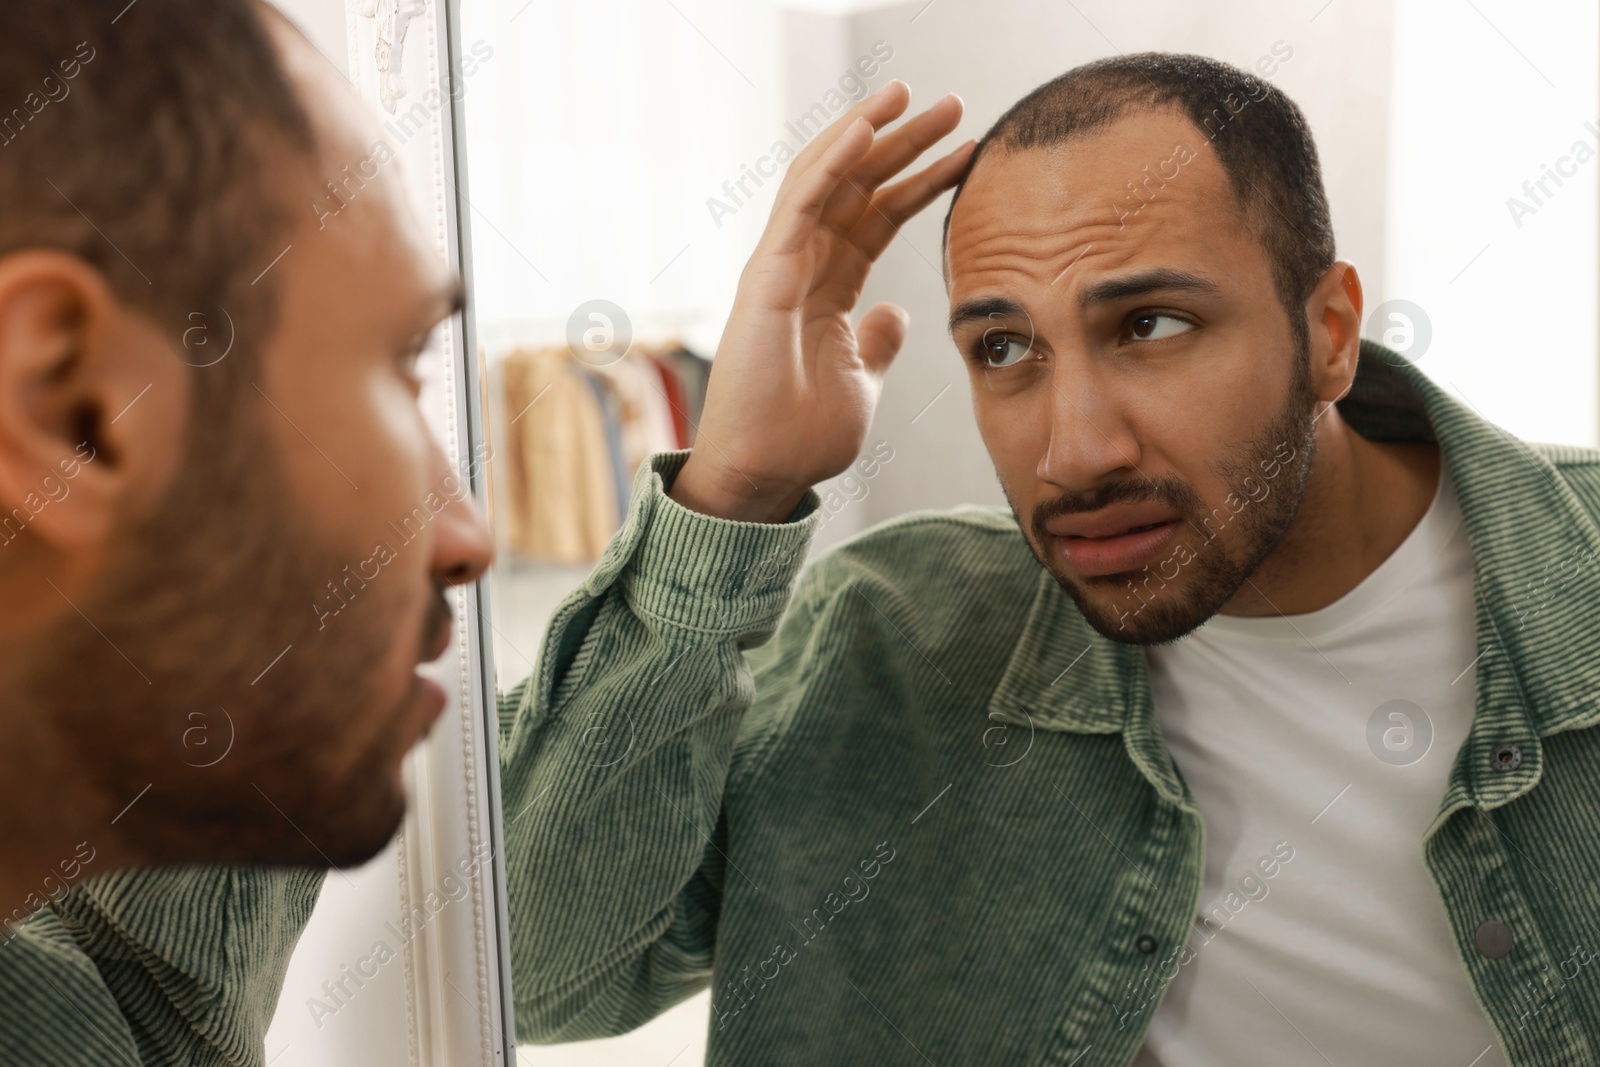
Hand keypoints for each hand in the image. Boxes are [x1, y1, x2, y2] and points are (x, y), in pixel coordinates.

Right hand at [670, 80, 972, 521]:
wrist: (765, 472)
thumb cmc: (801, 438)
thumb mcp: (861, 383)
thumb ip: (878, 343)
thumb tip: (896, 311)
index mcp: (825, 288)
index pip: (878, 217)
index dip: (921, 182)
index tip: (968, 152)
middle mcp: (801, 266)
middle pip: (858, 186)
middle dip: (905, 143)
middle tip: (953, 105)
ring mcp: (781, 265)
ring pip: (829, 178)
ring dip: (872, 133)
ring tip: (913, 94)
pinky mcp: (767, 272)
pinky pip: (801, 201)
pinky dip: (833, 159)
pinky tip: (867, 127)